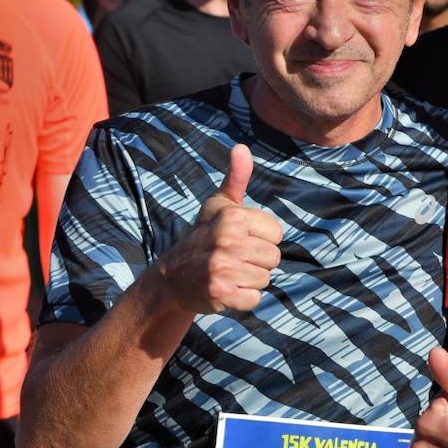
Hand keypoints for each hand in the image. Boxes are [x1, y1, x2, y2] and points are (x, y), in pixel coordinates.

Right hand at [156, 143, 282, 313]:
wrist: (170, 278)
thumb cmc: (203, 237)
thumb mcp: (218, 205)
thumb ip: (236, 178)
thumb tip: (242, 147)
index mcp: (232, 217)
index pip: (277, 234)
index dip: (262, 239)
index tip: (241, 240)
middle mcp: (228, 240)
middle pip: (274, 258)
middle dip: (258, 261)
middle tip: (233, 259)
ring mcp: (223, 268)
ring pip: (266, 279)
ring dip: (250, 280)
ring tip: (229, 273)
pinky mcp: (222, 292)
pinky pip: (255, 299)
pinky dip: (243, 299)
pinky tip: (226, 289)